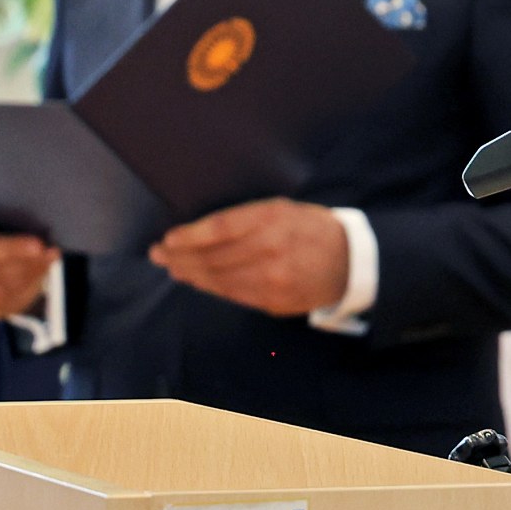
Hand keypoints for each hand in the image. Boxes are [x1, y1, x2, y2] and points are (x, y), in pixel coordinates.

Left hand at [149, 198, 348, 315]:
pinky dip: (212, 288)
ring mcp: (271, 278)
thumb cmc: (312, 228)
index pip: (217, 229)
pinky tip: (199, 282)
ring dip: (191, 275)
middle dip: (180, 257)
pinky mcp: (273, 300)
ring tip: (174, 269)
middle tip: (159, 256)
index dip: (188, 237)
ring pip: (219, 279)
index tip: (168, 240)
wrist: (350, 261)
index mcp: (271, 218)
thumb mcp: (283, 209)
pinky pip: (233, 295)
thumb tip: (202, 235)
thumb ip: (246, 220)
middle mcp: (269, 248)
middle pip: (212, 257)